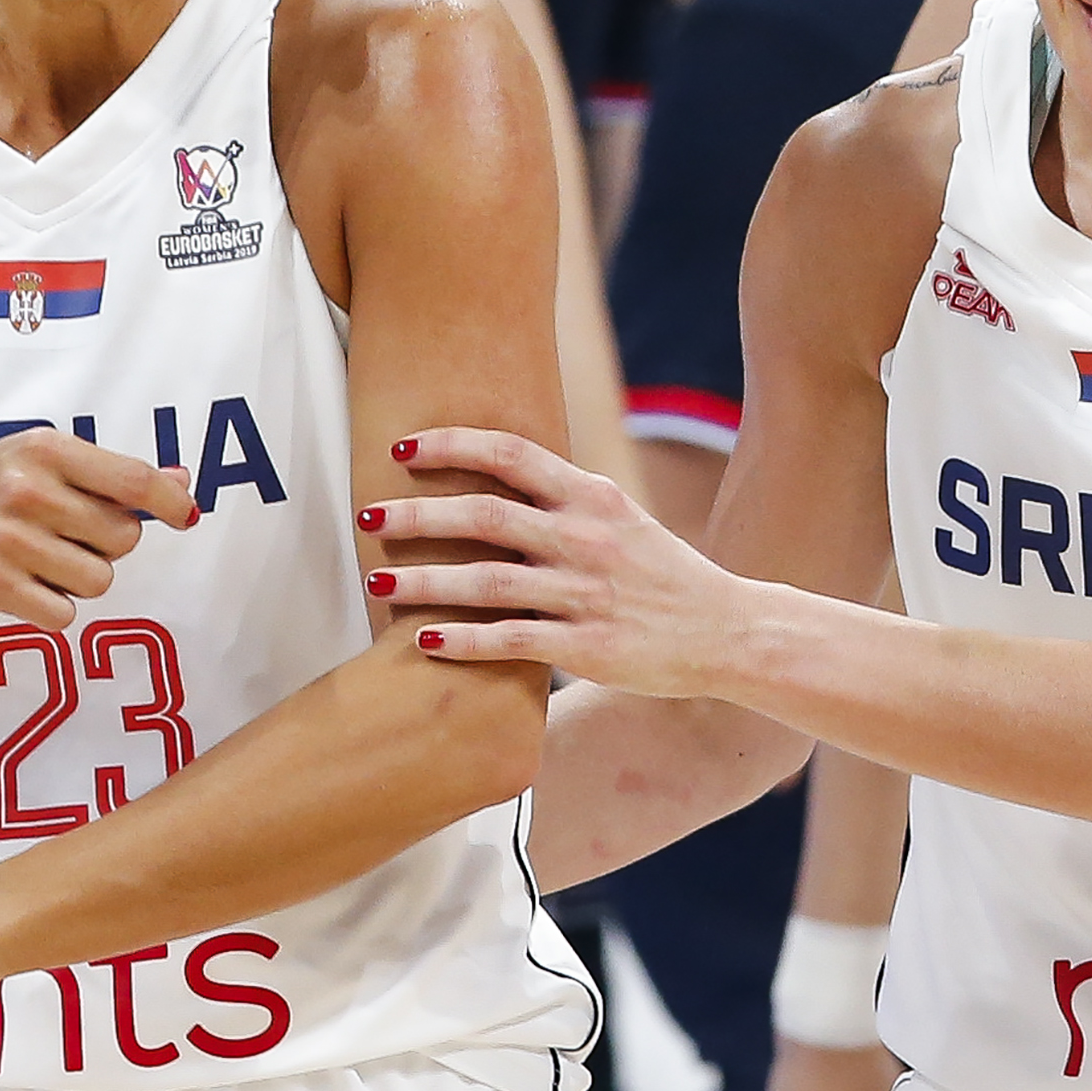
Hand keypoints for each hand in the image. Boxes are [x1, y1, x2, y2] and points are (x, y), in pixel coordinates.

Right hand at [0, 429, 198, 628]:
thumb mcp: (37, 463)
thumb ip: (110, 475)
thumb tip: (183, 483)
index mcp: (45, 450)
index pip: (134, 479)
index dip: (171, 502)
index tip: (185, 517)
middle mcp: (26, 489)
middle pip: (124, 537)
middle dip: (107, 544)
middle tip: (62, 535)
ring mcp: (7, 539)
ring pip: (100, 579)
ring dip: (80, 579)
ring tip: (38, 560)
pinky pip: (65, 614)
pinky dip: (52, 608)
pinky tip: (21, 586)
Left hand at [364, 426, 747, 696]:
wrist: (726, 629)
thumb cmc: (663, 573)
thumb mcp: (621, 517)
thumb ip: (563, 499)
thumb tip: (495, 476)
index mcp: (593, 496)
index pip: (511, 454)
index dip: (451, 446)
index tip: (401, 449)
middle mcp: (586, 537)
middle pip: (484, 515)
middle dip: (417, 515)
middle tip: (365, 517)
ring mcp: (587, 593)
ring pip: (488, 580)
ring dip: (425, 581)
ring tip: (376, 583)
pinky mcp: (588, 645)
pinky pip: (512, 641)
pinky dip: (463, 640)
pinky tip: (423, 641)